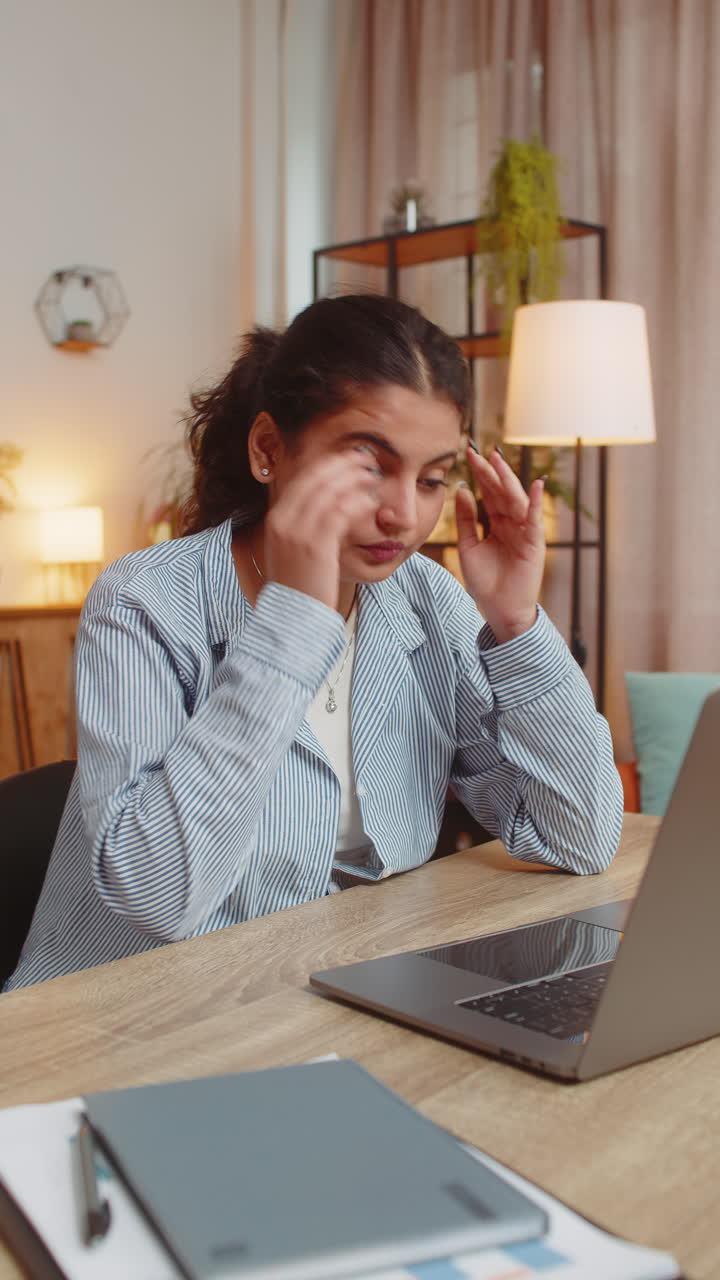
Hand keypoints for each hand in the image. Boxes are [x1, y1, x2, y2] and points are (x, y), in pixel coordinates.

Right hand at [262, 451, 379, 611]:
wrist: (291, 620)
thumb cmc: (299, 587)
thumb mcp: (291, 552)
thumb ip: (302, 528)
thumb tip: (323, 510)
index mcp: (276, 520)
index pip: (302, 480)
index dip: (326, 465)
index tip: (346, 458)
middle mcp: (283, 522)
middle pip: (315, 480)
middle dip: (342, 465)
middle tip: (365, 458)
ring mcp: (297, 534)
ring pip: (329, 493)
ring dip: (353, 479)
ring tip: (373, 475)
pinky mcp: (316, 547)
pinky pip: (339, 514)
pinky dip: (356, 502)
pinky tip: (371, 500)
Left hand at [455, 448, 544, 642]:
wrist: (499, 610)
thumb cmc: (486, 583)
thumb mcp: (468, 547)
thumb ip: (466, 520)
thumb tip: (462, 490)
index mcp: (497, 524)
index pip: (488, 494)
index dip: (480, 475)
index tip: (468, 454)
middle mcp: (513, 524)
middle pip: (501, 492)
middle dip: (491, 472)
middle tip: (478, 451)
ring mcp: (525, 532)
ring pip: (516, 500)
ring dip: (508, 479)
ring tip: (498, 459)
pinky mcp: (534, 544)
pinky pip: (535, 520)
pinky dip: (536, 502)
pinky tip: (535, 485)